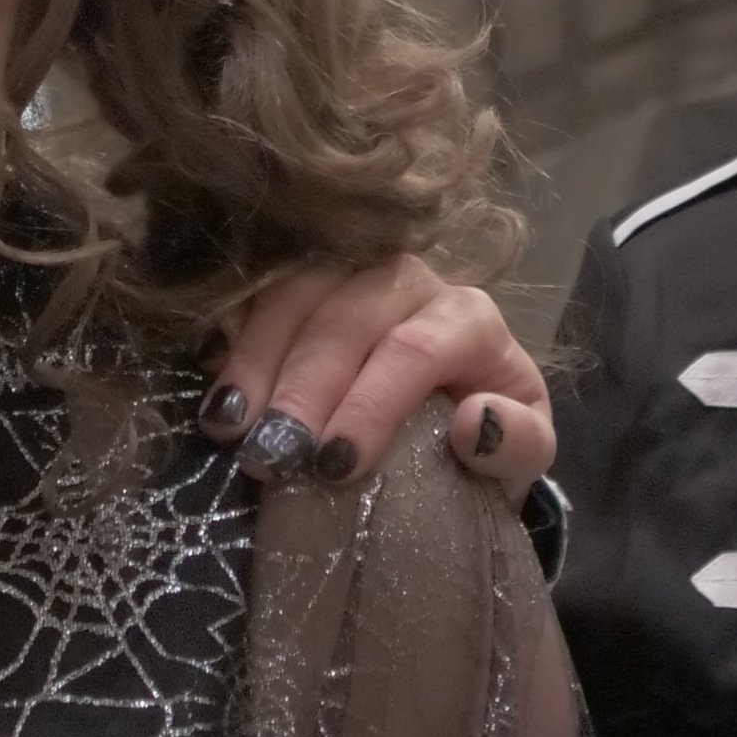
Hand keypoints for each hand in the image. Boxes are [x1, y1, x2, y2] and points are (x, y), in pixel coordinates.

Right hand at [204, 256, 553, 504]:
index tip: (334, 466)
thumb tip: (474, 420)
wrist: (453, 424)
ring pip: (296, 293)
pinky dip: (232, 337)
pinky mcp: (302, 281)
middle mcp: (410, 279)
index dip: (372, 402)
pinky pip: (259, 291)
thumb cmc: (483, 442)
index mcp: (469, 318)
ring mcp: (350, 271)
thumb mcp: (522, 456)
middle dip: (304, 389)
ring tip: (229, 428)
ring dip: (257, 361)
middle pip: (347, 319)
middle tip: (269, 459)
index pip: (417, 347)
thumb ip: (518, 444)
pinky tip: (215, 392)